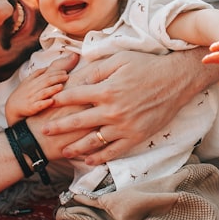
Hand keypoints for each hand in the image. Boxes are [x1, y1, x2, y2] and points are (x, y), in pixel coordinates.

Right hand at [4, 52, 73, 123]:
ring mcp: (31, 99)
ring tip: (61, 86)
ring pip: (43, 92)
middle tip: (67, 76)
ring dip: (52, 89)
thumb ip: (37, 74)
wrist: (12, 107)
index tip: (64, 71)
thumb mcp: (27, 81)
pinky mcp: (31, 108)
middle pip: (45, 82)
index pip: (45, 75)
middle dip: (57, 78)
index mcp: (32, 81)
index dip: (55, 73)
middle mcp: (32, 89)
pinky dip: (45, 103)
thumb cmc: (22, 94)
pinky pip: (39, 105)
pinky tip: (52, 101)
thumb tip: (47, 67)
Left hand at [39, 50, 214, 164]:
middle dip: (58, 126)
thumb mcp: (119, 58)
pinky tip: (88, 160)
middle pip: (78, 122)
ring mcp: (124, 126)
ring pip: (93, 141)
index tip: (47, 102)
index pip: (74, 96)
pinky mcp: (135, 136)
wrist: (175, 81)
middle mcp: (112, 110)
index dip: (59, 99)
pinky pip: (114, 151)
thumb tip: (79, 78)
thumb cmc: (146, 66)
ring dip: (75, 147)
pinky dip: (100, 157)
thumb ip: (97, 69)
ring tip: (63, 151)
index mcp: (106, 90)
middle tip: (44, 130)